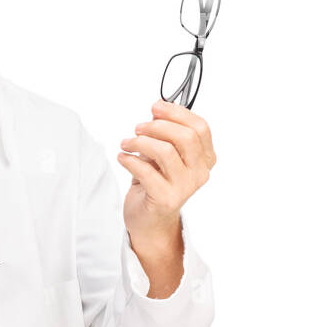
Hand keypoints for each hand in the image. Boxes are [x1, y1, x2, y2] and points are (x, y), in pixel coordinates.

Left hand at [118, 99, 216, 256]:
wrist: (149, 219)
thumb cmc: (155, 183)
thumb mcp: (163, 155)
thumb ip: (165, 134)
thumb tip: (158, 109)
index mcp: (204, 159)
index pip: (200, 128)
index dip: (177, 113)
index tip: (156, 107)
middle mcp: (199, 173)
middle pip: (186, 137)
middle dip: (157, 126)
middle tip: (138, 127)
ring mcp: (184, 187)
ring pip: (165, 152)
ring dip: (140, 142)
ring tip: (126, 143)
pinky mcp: (165, 199)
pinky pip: (146, 171)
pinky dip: (130, 160)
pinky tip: (122, 158)